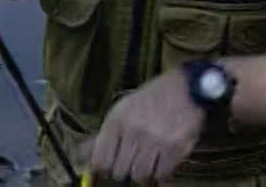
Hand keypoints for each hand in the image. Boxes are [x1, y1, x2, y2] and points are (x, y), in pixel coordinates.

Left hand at [86, 69, 204, 184]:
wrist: (184, 89)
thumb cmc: (149, 99)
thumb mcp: (122, 110)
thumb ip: (103, 134)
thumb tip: (81, 155)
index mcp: (116, 121)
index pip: (100, 159)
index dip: (101, 171)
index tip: (105, 173)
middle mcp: (132, 131)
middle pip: (119, 171)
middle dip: (121, 173)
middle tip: (127, 168)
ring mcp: (154, 141)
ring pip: (140, 176)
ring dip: (141, 175)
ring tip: (143, 166)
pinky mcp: (175, 149)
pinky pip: (161, 174)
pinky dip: (159, 175)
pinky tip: (159, 166)